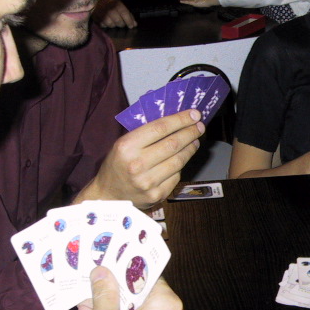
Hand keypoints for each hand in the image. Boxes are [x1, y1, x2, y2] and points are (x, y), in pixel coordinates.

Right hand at [79, 108, 203, 207]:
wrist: (109, 195)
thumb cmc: (118, 165)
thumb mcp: (123, 144)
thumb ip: (145, 134)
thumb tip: (175, 121)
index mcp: (127, 147)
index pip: (160, 128)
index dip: (180, 120)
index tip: (194, 114)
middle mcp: (138, 164)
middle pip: (173, 144)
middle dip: (190, 132)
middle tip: (199, 126)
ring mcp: (148, 182)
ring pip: (179, 160)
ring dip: (190, 148)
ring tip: (195, 140)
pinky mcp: (157, 194)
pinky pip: (177, 175)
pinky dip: (182, 165)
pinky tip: (183, 158)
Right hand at [94, 0, 136, 28]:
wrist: (99, 2)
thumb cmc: (113, 6)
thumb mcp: (122, 7)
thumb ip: (129, 15)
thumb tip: (135, 24)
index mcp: (117, 5)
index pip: (125, 14)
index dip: (129, 21)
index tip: (131, 26)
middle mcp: (110, 9)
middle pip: (119, 22)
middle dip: (121, 24)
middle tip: (121, 23)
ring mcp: (102, 14)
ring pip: (111, 25)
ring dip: (113, 25)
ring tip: (113, 21)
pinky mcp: (96, 18)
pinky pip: (104, 26)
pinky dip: (106, 25)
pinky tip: (106, 21)